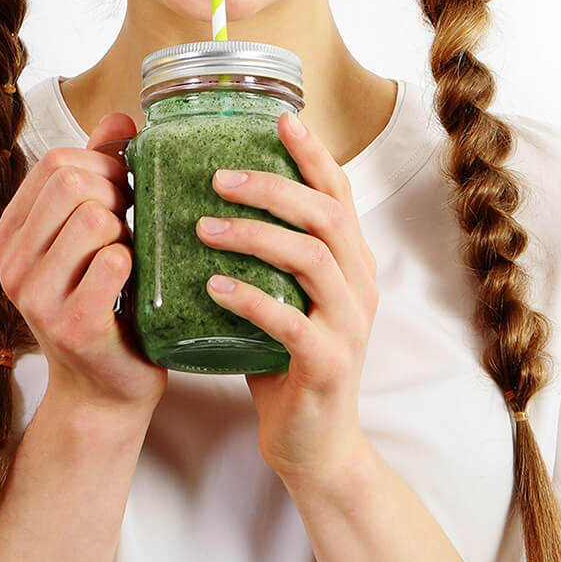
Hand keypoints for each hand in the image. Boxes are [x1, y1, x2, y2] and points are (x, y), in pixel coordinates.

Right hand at [0, 113, 167, 417]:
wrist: (106, 387)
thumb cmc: (104, 303)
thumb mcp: (91, 234)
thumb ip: (99, 173)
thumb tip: (119, 119)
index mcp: (11, 236)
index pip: (54, 163)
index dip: (102, 164)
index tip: (124, 190)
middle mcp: (12, 265)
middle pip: (72, 184)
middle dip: (116, 192)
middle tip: (133, 222)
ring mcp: (37, 298)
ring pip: (95, 218)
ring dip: (128, 229)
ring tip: (132, 253)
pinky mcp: (72, 326)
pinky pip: (114, 261)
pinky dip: (136, 262)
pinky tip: (136, 283)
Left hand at [195, 111, 377, 482]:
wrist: (314, 443)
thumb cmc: (287, 361)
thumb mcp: (282, 296)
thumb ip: (263, 256)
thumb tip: (201, 203)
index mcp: (351, 261)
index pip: (337, 192)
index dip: (312, 153)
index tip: (281, 118)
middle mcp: (360, 284)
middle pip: (325, 214)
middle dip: (272, 186)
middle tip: (217, 177)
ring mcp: (349, 324)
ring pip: (313, 258)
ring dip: (255, 236)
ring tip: (203, 228)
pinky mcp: (327, 364)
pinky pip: (291, 322)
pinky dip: (251, 299)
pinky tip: (214, 288)